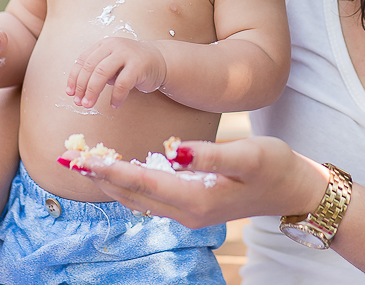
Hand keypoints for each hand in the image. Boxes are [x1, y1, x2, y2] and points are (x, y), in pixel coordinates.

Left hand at [58, 135, 328, 228]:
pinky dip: (129, 184)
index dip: (110, 169)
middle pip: (132, 195)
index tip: (82, 158)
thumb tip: (175, 151)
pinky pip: (150, 198)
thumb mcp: (247, 155)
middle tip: (68, 158)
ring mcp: (189, 213)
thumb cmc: (275, 165)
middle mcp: (187, 212)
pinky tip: (119, 171)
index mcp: (196, 198)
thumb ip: (210, 155)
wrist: (296, 191)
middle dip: (99, 176)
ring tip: (85, 163)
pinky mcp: (193, 207)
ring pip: (138, 199)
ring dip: (111, 182)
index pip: (142, 182)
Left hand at [66, 38, 167, 108]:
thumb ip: (98, 72)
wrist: (159, 60)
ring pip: (101, 73)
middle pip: (90, 67)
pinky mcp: (138, 66)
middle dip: (82, 87)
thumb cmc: (131, 65)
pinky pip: (122, 84)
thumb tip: (79, 92)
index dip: (74, 77)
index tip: (70, 93)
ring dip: (93, 92)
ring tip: (89, 105)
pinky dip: (116, 97)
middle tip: (79, 102)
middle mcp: (113, 46)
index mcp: (104, 45)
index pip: (83, 60)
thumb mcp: (112, 63)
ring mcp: (126, 54)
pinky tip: (114, 105)